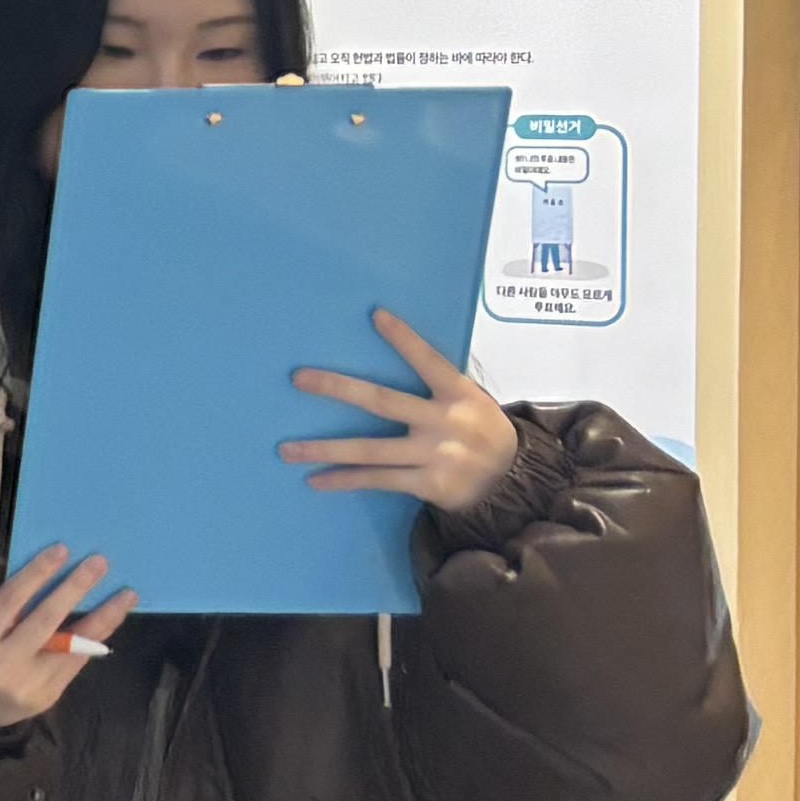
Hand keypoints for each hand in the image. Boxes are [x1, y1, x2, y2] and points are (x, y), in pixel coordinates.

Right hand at [0, 547, 134, 732]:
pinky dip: (96, 639)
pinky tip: (112, 619)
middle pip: (46, 618)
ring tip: (127, 595)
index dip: (38, 573)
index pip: (11, 600)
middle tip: (99, 563)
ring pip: (71, 644)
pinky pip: (77, 661)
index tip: (62, 550)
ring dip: (103, 616)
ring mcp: (30, 681)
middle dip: (75, 588)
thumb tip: (36, 585)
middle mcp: (4, 663)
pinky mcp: (50, 694)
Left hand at [284, 309, 519, 518]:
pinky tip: (315, 480)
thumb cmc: (480, 433)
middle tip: (298, 379)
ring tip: (286, 450)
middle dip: (338, 389)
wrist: (513, 483)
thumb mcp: (474, 402)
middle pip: (382, 401)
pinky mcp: (429, 484)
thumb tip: (401, 353)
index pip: (429, 361)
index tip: (376, 316)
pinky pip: (378, 480)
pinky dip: (345, 480)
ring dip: (324, 449)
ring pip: (370, 450)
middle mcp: (446, 421)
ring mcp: (436, 455)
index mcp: (460, 394)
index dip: (404, 339)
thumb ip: (439, 386)